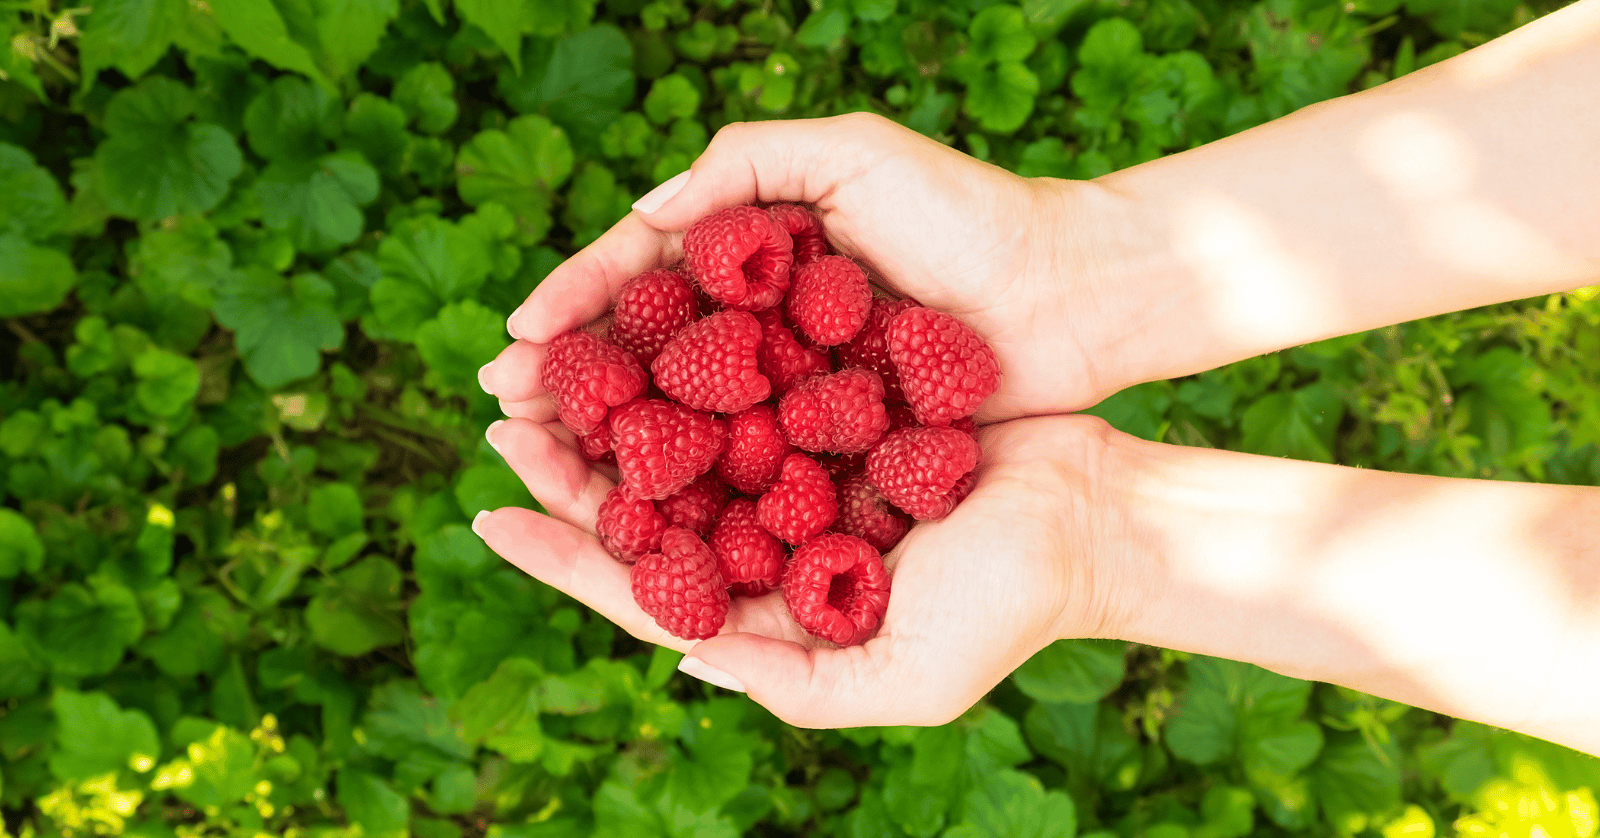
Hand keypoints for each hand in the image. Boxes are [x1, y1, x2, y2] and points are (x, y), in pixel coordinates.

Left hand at [473, 413, 1124, 727]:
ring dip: (619, 399)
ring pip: (687, 433)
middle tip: (500, 413)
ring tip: (550, 359)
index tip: (492, 514)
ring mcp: (800, 468)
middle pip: (649, 503)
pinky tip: (649, 318)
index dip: (564, 554)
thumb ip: (791, 682)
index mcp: (771, 610)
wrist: (1092, 515)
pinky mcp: (833, 406)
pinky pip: (752, 378)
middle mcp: (771, 538)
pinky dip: (699, 353)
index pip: (646, 588)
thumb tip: (681, 659)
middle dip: (571, 462)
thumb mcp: (904, 679)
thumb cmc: (1007, 609)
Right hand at [482, 113, 1154, 423]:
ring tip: (547, 465)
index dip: (575, 305)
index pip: (640, 276)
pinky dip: (693, 487)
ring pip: (682, 419)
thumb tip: (638, 219)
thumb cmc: (971, 216)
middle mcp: (762, 323)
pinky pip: (748, 466)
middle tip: (504, 416)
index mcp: (754, 250)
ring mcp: (794, 387)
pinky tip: (642, 509)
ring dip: (612, 443)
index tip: (515, 338)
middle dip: (571, 383)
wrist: (1073, 298)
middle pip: (644, 356)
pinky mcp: (832, 443)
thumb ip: (746, 165)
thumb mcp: (854, 155)